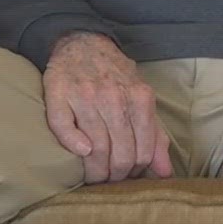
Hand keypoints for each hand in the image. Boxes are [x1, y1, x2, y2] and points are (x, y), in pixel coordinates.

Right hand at [42, 31, 172, 182]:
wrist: (83, 44)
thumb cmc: (116, 77)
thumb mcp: (142, 100)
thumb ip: (155, 136)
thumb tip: (164, 173)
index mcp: (139, 98)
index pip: (142, 151)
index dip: (135, 171)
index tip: (127, 175)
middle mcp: (113, 96)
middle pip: (119, 153)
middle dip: (115, 175)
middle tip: (109, 179)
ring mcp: (84, 95)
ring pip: (94, 148)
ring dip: (94, 171)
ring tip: (95, 176)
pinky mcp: (58, 94)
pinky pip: (62, 128)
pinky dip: (72, 145)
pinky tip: (80, 153)